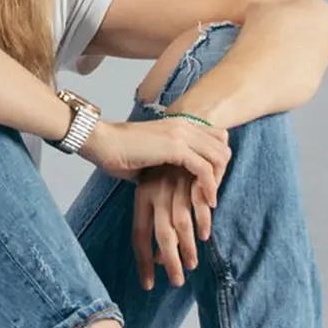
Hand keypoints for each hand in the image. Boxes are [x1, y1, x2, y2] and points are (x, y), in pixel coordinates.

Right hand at [81, 114, 230, 208]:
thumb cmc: (120, 153)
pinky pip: (205, 168)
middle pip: (223, 147)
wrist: (103, 143)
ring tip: (210, 202)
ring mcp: (181, 134)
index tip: (209, 183)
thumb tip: (177, 183)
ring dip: (218, 181)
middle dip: (222, 173)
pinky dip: (209, 187)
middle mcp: (184, 125)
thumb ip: (169, 163)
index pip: (216, 138)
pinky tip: (207, 202)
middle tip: (213, 195)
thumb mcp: (152, 156)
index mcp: (180, 124)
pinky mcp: (176, 148)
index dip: (217, 161)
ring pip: (218, 157)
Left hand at [132, 167, 211, 289]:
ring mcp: (174, 186)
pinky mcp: (192, 178)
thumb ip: (156, 218)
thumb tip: (158, 258)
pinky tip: (204, 236)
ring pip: (181, 225)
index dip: (143, 262)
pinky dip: (202, 222)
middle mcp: (155, 194)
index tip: (148, 285)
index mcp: (142, 197)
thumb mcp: (151, 187)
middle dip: (170, 262)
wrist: (177, 126)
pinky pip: (198, 205)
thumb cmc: (161, 164)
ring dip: (188, 248)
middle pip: (162, 235)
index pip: (139, 236)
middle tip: (177, 282)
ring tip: (192, 265)